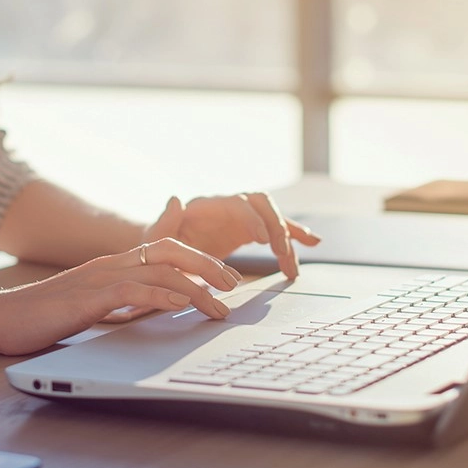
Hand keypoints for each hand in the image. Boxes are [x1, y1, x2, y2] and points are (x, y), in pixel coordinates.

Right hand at [0, 238, 243, 354]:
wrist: (1, 318)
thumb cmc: (45, 316)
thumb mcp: (94, 306)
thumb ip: (124, 302)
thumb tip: (159, 308)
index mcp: (114, 265)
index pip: (166, 250)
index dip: (200, 259)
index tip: (226, 278)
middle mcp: (111, 264)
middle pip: (172, 251)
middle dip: (208, 265)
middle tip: (235, 286)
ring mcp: (100, 277)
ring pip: (160, 271)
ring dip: (196, 288)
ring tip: (219, 306)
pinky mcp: (89, 297)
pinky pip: (133, 291)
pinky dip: (161, 296)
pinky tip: (180, 306)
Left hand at [144, 193, 320, 280]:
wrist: (161, 253)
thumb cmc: (155, 247)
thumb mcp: (154, 238)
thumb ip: (164, 222)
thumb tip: (176, 199)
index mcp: (207, 206)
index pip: (238, 204)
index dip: (252, 219)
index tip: (263, 240)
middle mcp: (227, 205)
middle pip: (262, 205)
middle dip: (276, 228)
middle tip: (282, 255)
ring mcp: (240, 217)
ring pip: (273, 217)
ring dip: (289, 238)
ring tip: (293, 267)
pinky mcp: (249, 230)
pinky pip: (276, 229)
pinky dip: (294, 235)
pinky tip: (313, 243)